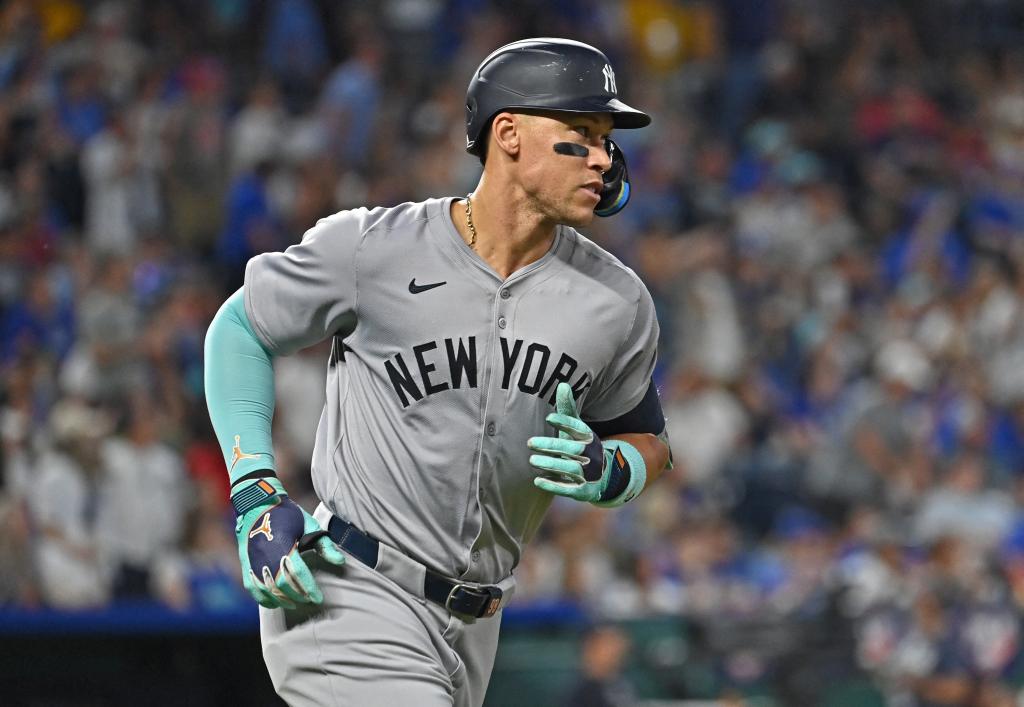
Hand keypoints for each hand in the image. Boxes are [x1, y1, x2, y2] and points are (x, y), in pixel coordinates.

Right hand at [234, 483, 344, 608]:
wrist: (257, 503)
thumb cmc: (286, 513)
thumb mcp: (308, 523)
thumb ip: (323, 544)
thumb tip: (340, 562)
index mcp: (283, 543)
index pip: (297, 572)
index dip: (308, 588)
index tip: (318, 598)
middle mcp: (266, 554)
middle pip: (282, 584)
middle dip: (298, 595)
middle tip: (309, 599)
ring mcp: (253, 560)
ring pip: (267, 589)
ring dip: (282, 600)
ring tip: (295, 602)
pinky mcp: (246, 563)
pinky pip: (253, 588)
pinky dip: (264, 598)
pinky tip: (276, 602)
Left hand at [529, 383, 609, 502]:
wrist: (603, 476)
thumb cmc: (582, 446)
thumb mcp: (577, 428)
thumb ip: (568, 409)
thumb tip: (562, 384)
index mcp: (588, 437)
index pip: (578, 428)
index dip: (564, 423)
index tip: (549, 418)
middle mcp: (591, 455)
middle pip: (572, 449)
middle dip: (551, 446)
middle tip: (530, 443)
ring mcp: (589, 474)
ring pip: (571, 468)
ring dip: (552, 464)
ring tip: (532, 461)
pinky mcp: (584, 490)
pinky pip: (571, 489)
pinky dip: (555, 485)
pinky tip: (538, 481)